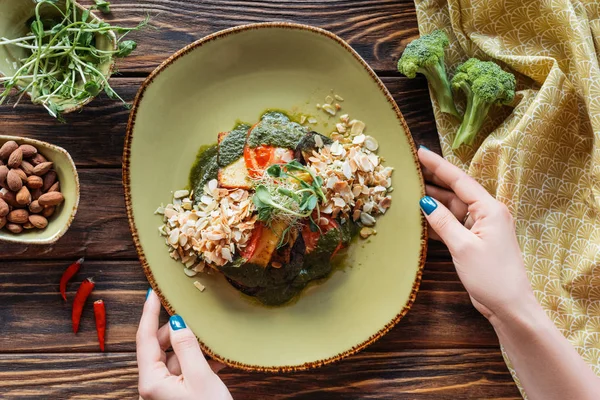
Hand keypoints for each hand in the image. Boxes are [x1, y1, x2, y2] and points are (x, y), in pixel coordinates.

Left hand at [136, 289, 231, 399]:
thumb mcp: (200, 377)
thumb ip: (187, 346)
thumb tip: (176, 320)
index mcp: (151, 381)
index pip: (144, 338)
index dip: (149, 312)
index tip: (154, 291)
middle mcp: (153, 386)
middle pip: (158, 346)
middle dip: (174, 329)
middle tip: (190, 312)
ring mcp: (165, 391)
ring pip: (172, 357)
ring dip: (188, 345)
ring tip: (207, 335)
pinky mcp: (177, 395)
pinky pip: (182, 370)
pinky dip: (196, 360)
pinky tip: (214, 356)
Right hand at [418, 147, 535, 320]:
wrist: (510, 306)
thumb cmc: (491, 277)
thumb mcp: (463, 247)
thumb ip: (443, 222)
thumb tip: (425, 202)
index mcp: (490, 209)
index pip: (459, 180)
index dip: (438, 165)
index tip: (419, 152)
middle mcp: (487, 214)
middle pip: (456, 191)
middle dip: (433, 179)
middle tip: (410, 168)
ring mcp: (481, 228)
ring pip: (453, 208)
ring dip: (434, 201)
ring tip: (409, 190)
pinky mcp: (475, 241)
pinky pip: (453, 224)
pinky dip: (438, 221)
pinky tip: (420, 217)